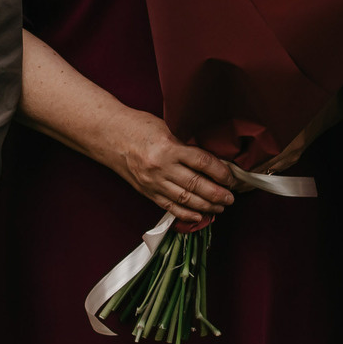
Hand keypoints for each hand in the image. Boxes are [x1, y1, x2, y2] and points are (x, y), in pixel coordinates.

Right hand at [98, 105, 236, 221]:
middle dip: (217, 194)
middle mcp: (161, 167)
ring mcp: (153, 182)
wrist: (110, 135)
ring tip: (221, 208)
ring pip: (184, 199)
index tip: (232, 178)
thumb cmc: (139, 127)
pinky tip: (199, 216)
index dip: (221, 172)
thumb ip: (187, 144)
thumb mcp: (168, 128)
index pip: (203, 162)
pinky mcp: (146, 191)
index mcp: (169, 147)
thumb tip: (213, 160)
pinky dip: (185, 214)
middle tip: (231, 198)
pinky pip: (168, 206)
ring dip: (206, 206)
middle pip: (196, 184)